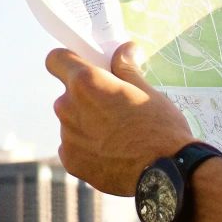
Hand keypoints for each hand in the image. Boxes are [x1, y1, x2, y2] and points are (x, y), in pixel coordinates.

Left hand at [45, 42, 193, 195]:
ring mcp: (67, 136)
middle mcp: (68, 107)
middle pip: (68, 93)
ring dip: (87, 122)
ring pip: (71, 120)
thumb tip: (124, 49)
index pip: (56, 59)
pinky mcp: (70, 161)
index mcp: (85, 83)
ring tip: (117, 134)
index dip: (68, 60)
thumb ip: (126, 68)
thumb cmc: (159, 126)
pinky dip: (87, 146)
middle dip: (86, 97)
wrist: (166, 172)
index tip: (82, 66)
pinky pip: (73, 145)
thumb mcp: (147, 90)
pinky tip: (112, 152)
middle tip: (113, 106)